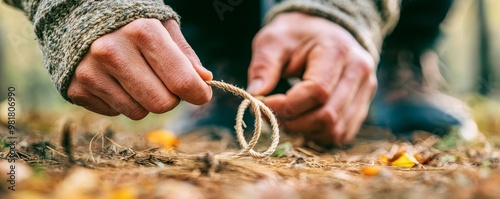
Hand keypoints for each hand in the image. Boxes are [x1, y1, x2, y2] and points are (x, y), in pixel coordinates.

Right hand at [67, 19, 212, 119]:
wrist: (76, 18)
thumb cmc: (130, 22)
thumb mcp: (162, 25)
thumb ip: (185, 54)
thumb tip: (203, 79)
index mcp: (141, 31)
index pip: (182, 81)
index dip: (198, 93)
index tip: (201, 93)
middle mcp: (112, 52)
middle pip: (162, 104)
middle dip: (171, 97)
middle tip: (164, 81)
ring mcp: (91, 72)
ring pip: (139, 113)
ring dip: (145, 100)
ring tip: (135, 75)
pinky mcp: (77, 89)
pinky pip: (116, 112)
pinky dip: (121, 101)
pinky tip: (114, 79)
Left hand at [247, 13, 376, 145]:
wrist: (323, 30)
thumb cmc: (295, 36)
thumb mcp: (273, 41)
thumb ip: (263, 66)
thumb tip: (255, 96)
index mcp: (337, 50)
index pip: (317, 91)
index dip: (288, 105)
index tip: (265, 102)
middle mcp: (359, 71)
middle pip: (328, 116)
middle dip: (294, 122)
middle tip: (273, 114)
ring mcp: (365, 90)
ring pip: (335, 130)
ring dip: (305, 131)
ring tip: (287, 116)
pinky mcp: (363, 105)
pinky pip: (341, 134)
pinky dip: (318, 134)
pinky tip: (303, 120)